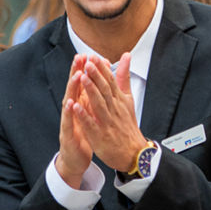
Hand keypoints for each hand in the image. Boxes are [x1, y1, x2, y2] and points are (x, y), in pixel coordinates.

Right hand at [57, 55, 93, 187]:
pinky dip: (69, 112)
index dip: (84, 70)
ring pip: (69, 102)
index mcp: (79, 105)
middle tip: (79, 57)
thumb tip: (95, 82)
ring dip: (71, 88)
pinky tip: (71, 103)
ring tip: (76, 75)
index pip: (81, 85)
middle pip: (73, 89)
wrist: (75, 158)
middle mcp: (71, 110)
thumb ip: (91, 98)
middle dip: (75, 72)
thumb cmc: (82, 134)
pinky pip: (68, 122)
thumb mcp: (88, 114)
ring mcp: (67, 121)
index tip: (88, 54)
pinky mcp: (67, 134)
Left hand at [71, 53, 146, 172]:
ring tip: (82, 78)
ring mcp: (108, 123)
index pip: (111, 82)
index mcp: (119, 101)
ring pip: (99, 105)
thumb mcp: (128, 99)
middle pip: (105, 91)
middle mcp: (114, 110)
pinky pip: (92, 125)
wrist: (134, 153)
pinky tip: (76, 107)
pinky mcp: (101, 136)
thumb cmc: (127, 125)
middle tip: (88, 63)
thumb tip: (125, 56)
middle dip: (96, 76)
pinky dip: (84, 116)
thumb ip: (123, 78)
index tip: (94, 57)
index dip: (102, 69)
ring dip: (90, 91)